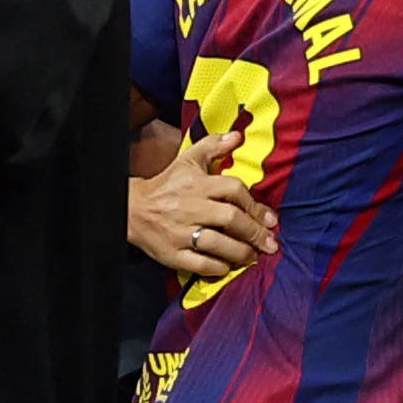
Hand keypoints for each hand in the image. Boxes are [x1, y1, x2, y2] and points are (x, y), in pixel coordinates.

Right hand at [129, 128, 274, 277]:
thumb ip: (214, 145)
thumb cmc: (167, 185)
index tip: (271, 219)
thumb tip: (238, 136)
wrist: (132, 209)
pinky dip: (218, 267)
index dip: (255, 206)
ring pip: (218, 244)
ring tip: (253, 256)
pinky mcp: (171, 254)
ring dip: (241, 252)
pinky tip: (228, 266)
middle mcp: (189, 208)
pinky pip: (200, 264)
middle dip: (255, 233)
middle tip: (269, 243)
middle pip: (230, 219)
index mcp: (197, 184)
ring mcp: (180, 233)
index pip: (234, 190)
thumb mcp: (188, 160)